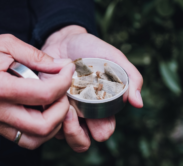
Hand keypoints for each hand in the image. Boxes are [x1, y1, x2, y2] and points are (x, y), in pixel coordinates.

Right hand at [0, 34, 74, 149]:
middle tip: (62, 92)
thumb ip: (36, 56)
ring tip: (54, 103)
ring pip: (36, 139)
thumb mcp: (6, 44)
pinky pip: (25, 140)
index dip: (64, 81)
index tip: (68, 69)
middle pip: (43, 126)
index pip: (43, 94)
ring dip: (53, 124)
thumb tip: (61, 65)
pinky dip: (41, 130)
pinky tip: (42, 111)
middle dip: (62, 109)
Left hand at [40, 25, 142, 151]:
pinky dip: (46, 111)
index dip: (100, 129)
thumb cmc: (91, 49)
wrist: (64, 40)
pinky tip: (48, 95)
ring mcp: (62, 110)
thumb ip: (130, 77)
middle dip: (76, 133)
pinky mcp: (46, 105)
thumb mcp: (114, 58)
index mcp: (100, 108)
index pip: (103, 132)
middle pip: (81, 142)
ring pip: (60, 136)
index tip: (95, 112)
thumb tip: (138, 103)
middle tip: (71, 112)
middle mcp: (81, 114)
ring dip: (59, 123)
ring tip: (60, 101)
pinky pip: (44, 120)